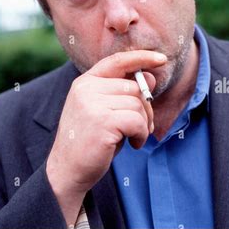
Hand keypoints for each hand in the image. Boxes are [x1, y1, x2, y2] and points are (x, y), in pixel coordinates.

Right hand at [46, 50, 166, 226]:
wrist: (67, 171)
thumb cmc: (90, 141)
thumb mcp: (105, 112)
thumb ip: (124, 94)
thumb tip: (150, 78)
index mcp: (85, 82)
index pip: (117, 60)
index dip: (141, 57)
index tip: (161, 58)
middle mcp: (86, 88)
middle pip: (134, 87)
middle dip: (145, 107)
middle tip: (142, 127)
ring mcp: (92, 104)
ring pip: (138, 104)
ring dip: (143, 124)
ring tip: (133, 138)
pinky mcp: (102, 121)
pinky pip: (137, 120)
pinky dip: (141, 134)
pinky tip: (133, 144)